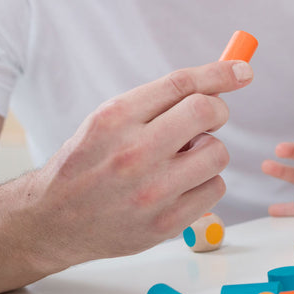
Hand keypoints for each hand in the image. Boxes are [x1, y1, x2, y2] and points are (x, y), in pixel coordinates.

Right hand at [27, 59, 253, 267]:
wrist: (50, 220)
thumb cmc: (89, 161)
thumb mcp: (109, 119)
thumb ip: (160, 100)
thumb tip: (224, 79)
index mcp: (115, 118)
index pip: (181, 84)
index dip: (220, 73)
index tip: (243, 69)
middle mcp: (132, 153)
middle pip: (206, 112)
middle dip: (216, 111)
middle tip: (205, 121)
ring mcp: (149, 192)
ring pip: (218, 153)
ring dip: (208, 152)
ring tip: (181, 160)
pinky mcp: (163, 224)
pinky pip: (215, 188)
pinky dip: (205, 183)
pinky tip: (180, 186)